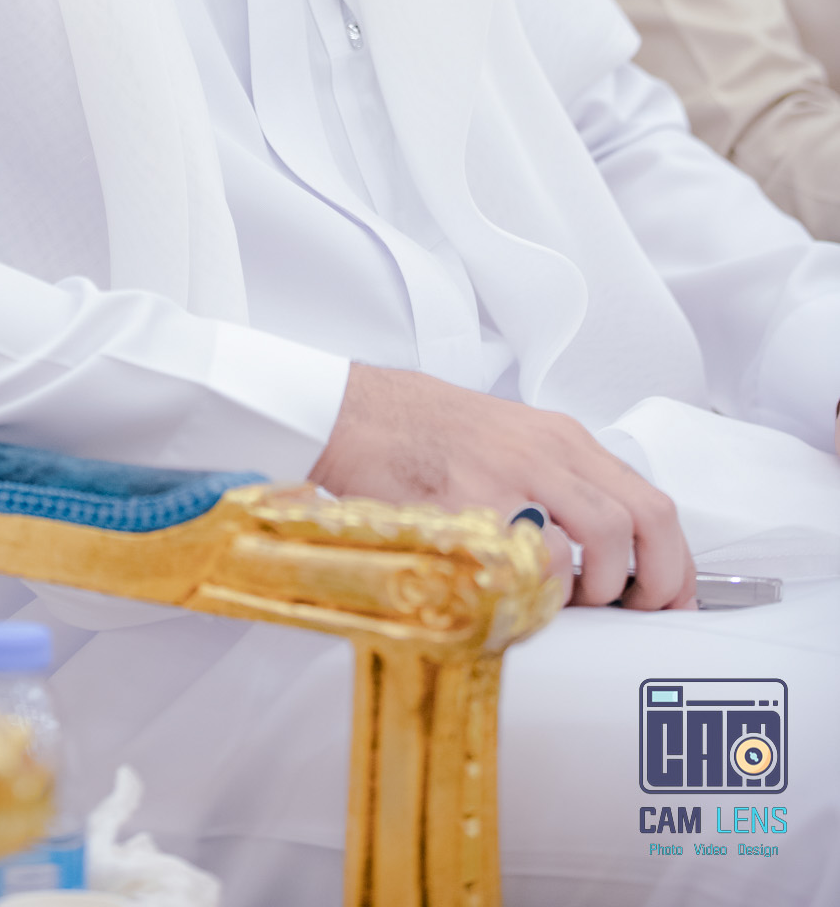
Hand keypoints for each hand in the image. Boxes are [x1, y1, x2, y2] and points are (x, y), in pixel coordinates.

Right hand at [309, 363, 696, 611]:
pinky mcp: (470, 505)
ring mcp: (510, 476)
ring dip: (602, 586)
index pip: (651, 501)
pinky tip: (520, 593)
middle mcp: (546, 452)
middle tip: (634, 612)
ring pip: (603, 535)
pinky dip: (542, 587)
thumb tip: (606, 550)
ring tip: (570, 602)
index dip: (674, 563)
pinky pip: (532, 556)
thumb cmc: (426, 434)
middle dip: (655, 581)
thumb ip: (560, 483)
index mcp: (561, 439)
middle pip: (643, 520)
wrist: (354, 415)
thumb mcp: (510, 440)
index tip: (669, 600)